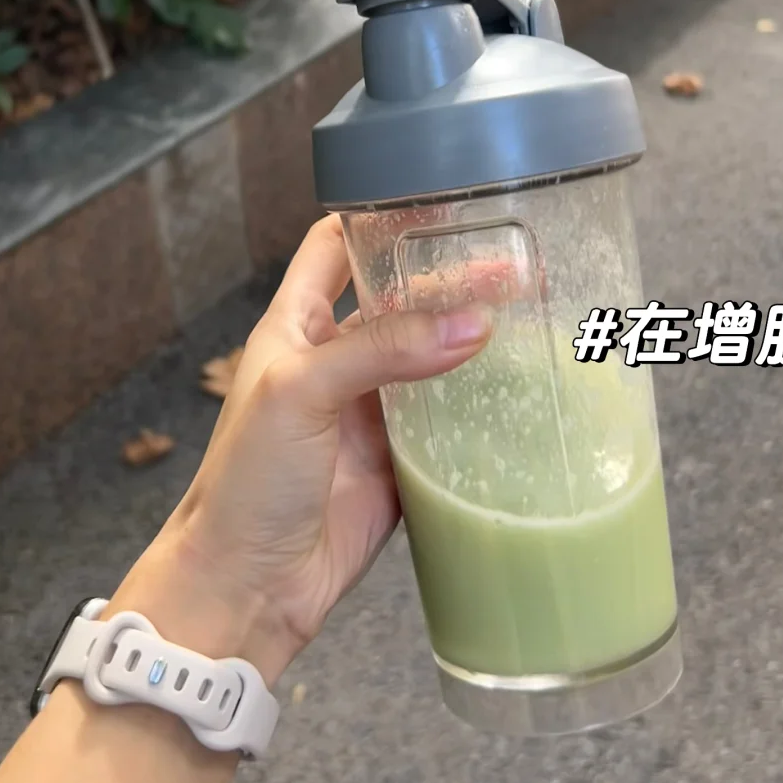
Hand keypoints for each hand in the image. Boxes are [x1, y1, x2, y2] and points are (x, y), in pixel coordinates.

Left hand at [110, 215, 491, 684]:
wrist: (245, 585)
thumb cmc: (245, 482)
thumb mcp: (300, 393)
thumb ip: (383, 351)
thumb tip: (473, 324)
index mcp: (297, 327)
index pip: (337, 246)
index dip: (381, 218)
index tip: (441, 197)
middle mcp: (337, 362)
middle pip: (403, 301)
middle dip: (452, 278)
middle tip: (516, 263)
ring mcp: (371, 413)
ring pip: (433, 359)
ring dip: (475, 338)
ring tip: (537, 312)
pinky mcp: (400, 464)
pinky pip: (448, 426)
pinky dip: (484, 406)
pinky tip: (525, 388)